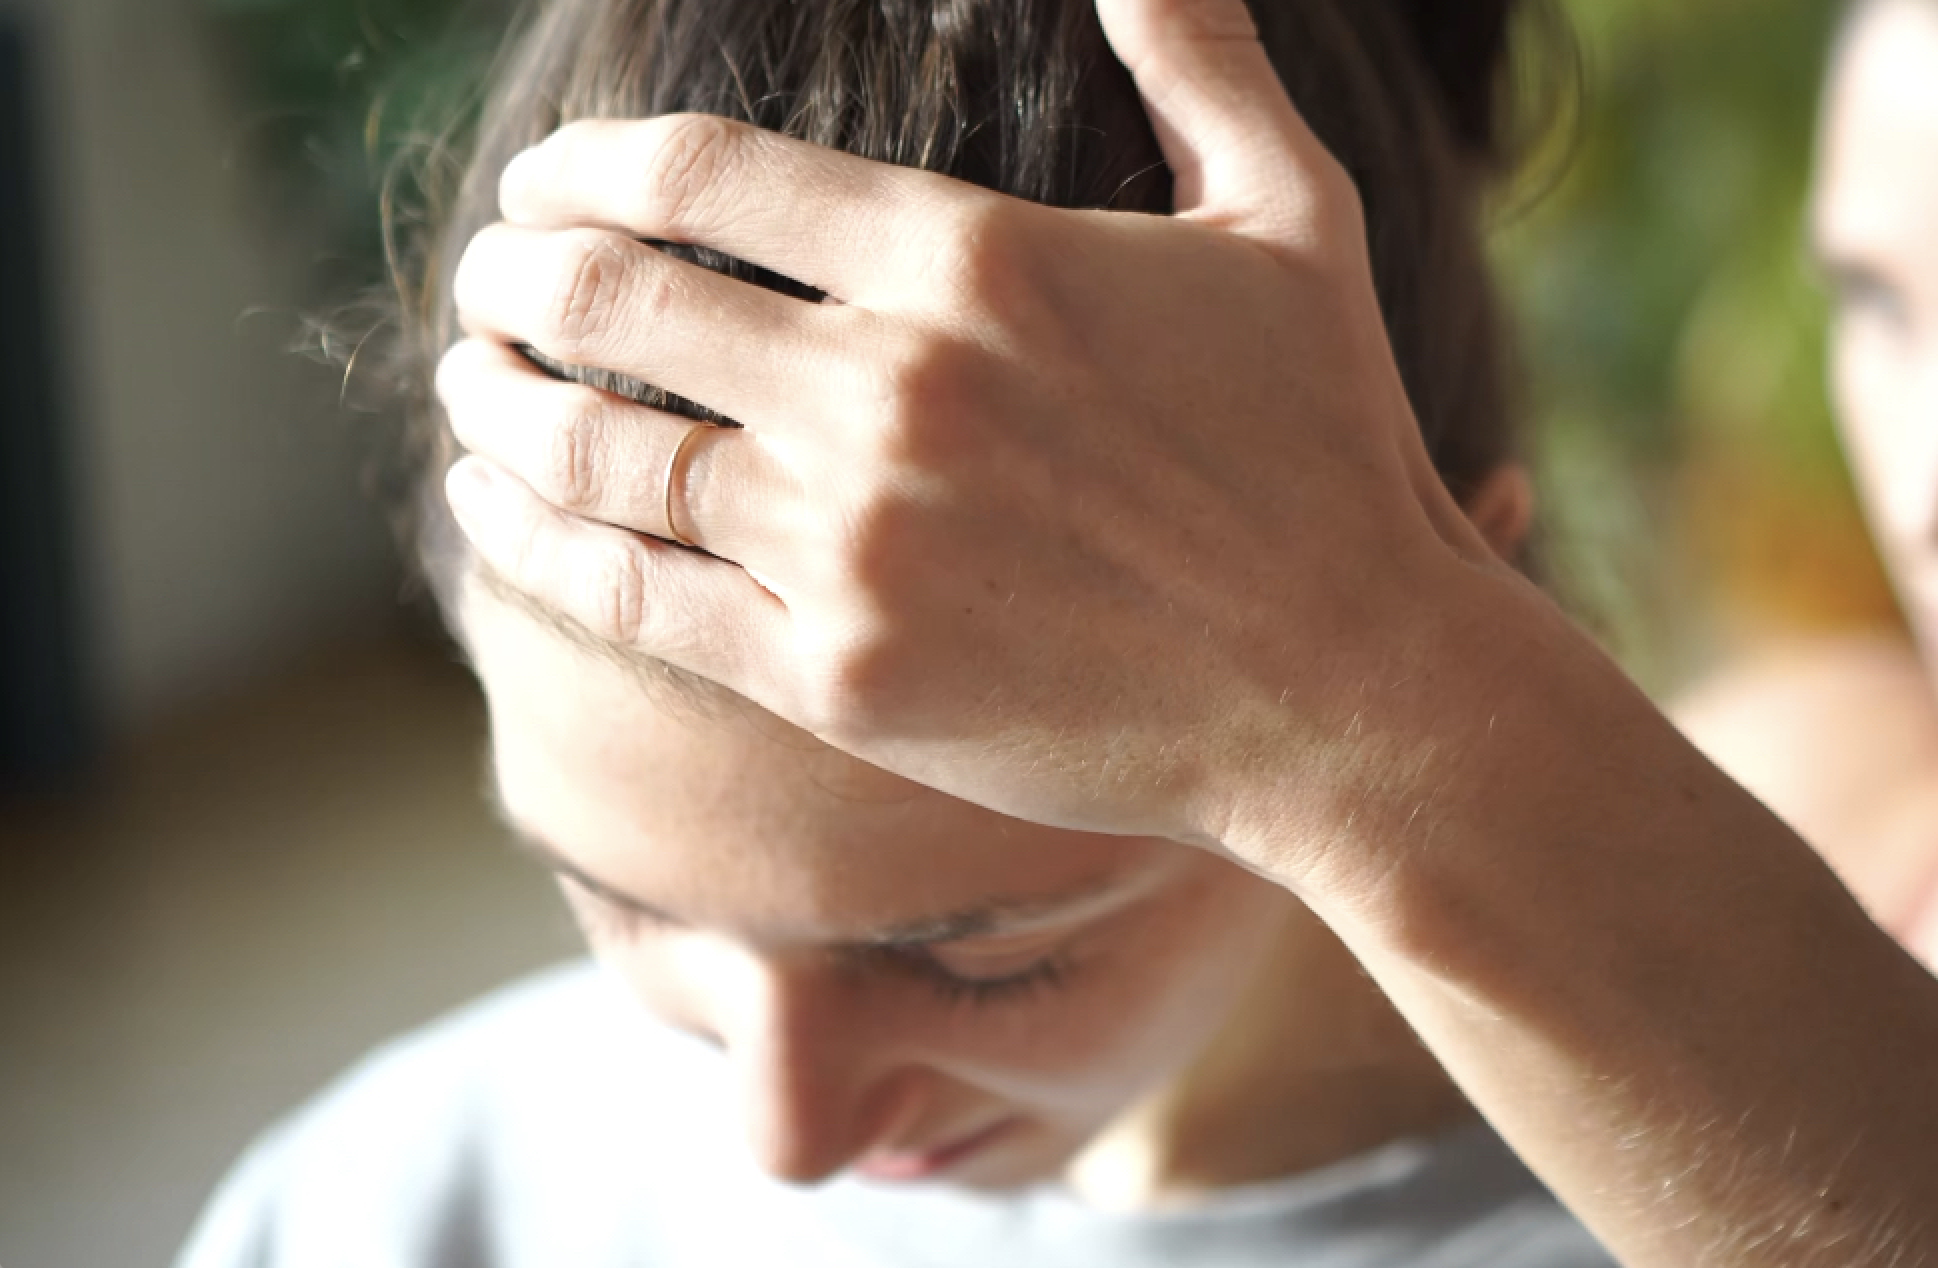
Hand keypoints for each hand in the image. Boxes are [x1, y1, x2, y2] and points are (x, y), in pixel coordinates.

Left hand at [437, 0, 1506, 884]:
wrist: (1352, 689)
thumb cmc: (1328, 447)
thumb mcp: (1291, 214)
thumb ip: (1198, 57)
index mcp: (972, 257)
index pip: (699, 174)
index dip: (585, 163)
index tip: (548, 180)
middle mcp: (887, 389)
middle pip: (617, 296)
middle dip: (518, 271)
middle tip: (489, 275)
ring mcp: (853, 543)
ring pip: (598, 449)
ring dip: (499, 400)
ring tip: (469, 380)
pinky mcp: (840, 678)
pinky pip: (632, 596)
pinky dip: (535, 542)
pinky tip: (492, 509)